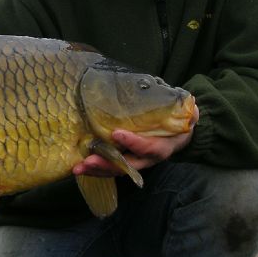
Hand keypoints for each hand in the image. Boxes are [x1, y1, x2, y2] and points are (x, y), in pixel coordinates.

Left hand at [73, 103, 198, 177]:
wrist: (180, 132)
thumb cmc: (175, 118)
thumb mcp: (176, 111)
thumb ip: (168, 103)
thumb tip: (151, 86)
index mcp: (163, 145)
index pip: (148, 147)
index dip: (133, 142)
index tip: (116, 133)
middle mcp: (148, 158)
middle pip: (128, 166)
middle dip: (107, 164)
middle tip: (88, 161)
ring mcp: (136, 162)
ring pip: (116, 170)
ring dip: (97, 170)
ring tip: (78, 168)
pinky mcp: (126, 161)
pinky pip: (110, 168)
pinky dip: (95, 169)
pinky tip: (79, 167)